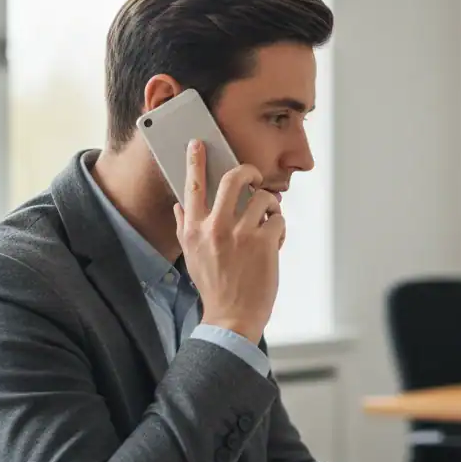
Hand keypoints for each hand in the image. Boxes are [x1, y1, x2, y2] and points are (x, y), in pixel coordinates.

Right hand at [174, 139, 284, 344]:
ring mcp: (241, 234)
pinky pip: (278, 219)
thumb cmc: (214, 286)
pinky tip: (276, 241)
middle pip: (233, 179)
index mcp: (194, 229)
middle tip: (254, 176)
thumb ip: (185, 228)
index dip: (195, 161)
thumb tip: (180, 205)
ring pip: (263, 197)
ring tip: (268, 220)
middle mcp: (215, 227)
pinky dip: (280, 227)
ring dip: (270, 206)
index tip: (197, 144)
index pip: (192, 187)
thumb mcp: (191, 256)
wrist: (232, 317)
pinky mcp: (264, 243)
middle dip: (248, 172)